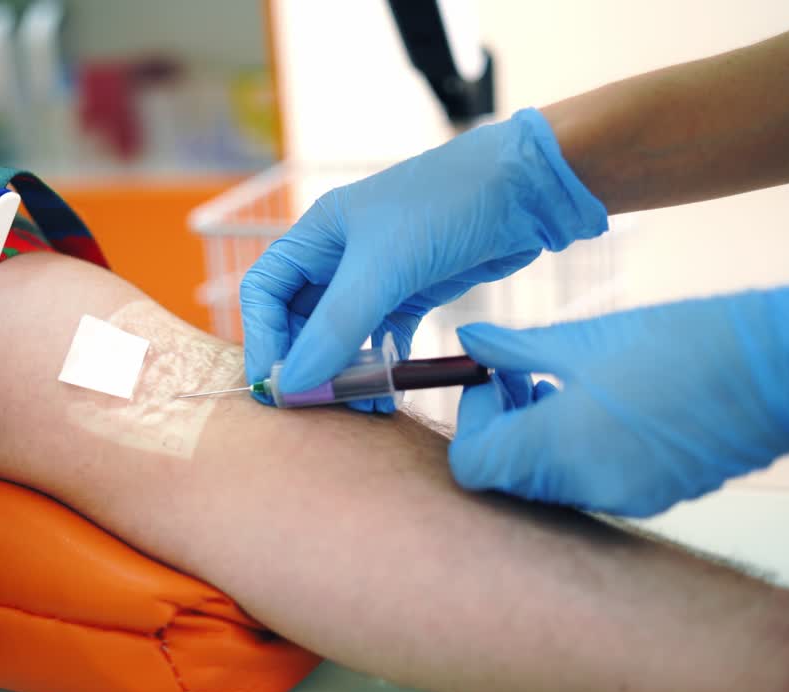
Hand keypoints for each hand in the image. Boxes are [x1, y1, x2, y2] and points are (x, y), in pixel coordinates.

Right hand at [239, 108, 607, 409]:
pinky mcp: (413, 295)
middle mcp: (341, 256)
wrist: (526, 189)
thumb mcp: (385, 266)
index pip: (265, 292)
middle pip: (300, 320)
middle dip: (304, 364)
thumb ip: (338, 327)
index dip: (261, 338)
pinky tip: (387, 395)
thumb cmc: (446, 203)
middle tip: (314, 406)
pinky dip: (380, 369)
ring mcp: (378, 277)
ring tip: (357, 406)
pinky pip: (382, 342)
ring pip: (342, 337)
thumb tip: (292, 383)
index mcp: (318, 234)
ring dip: (343, 374)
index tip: (273, 385)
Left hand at [449, 284, 788, 516]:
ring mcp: (625, 500)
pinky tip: (603, 406)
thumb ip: (518, 349)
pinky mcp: (655, 498)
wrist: (787, 373)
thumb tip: (470, 343)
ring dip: (538, 439)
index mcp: (562, 446)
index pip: (473, 465)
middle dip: (502, 428)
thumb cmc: (687, 342)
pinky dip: (577, 452)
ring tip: (564, 385)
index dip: (472, 421)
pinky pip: (591, 484)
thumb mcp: (587, 338)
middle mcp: (588, 488)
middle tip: (524, 377)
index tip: (493, 379)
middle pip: (508, 477)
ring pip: (547, 484)